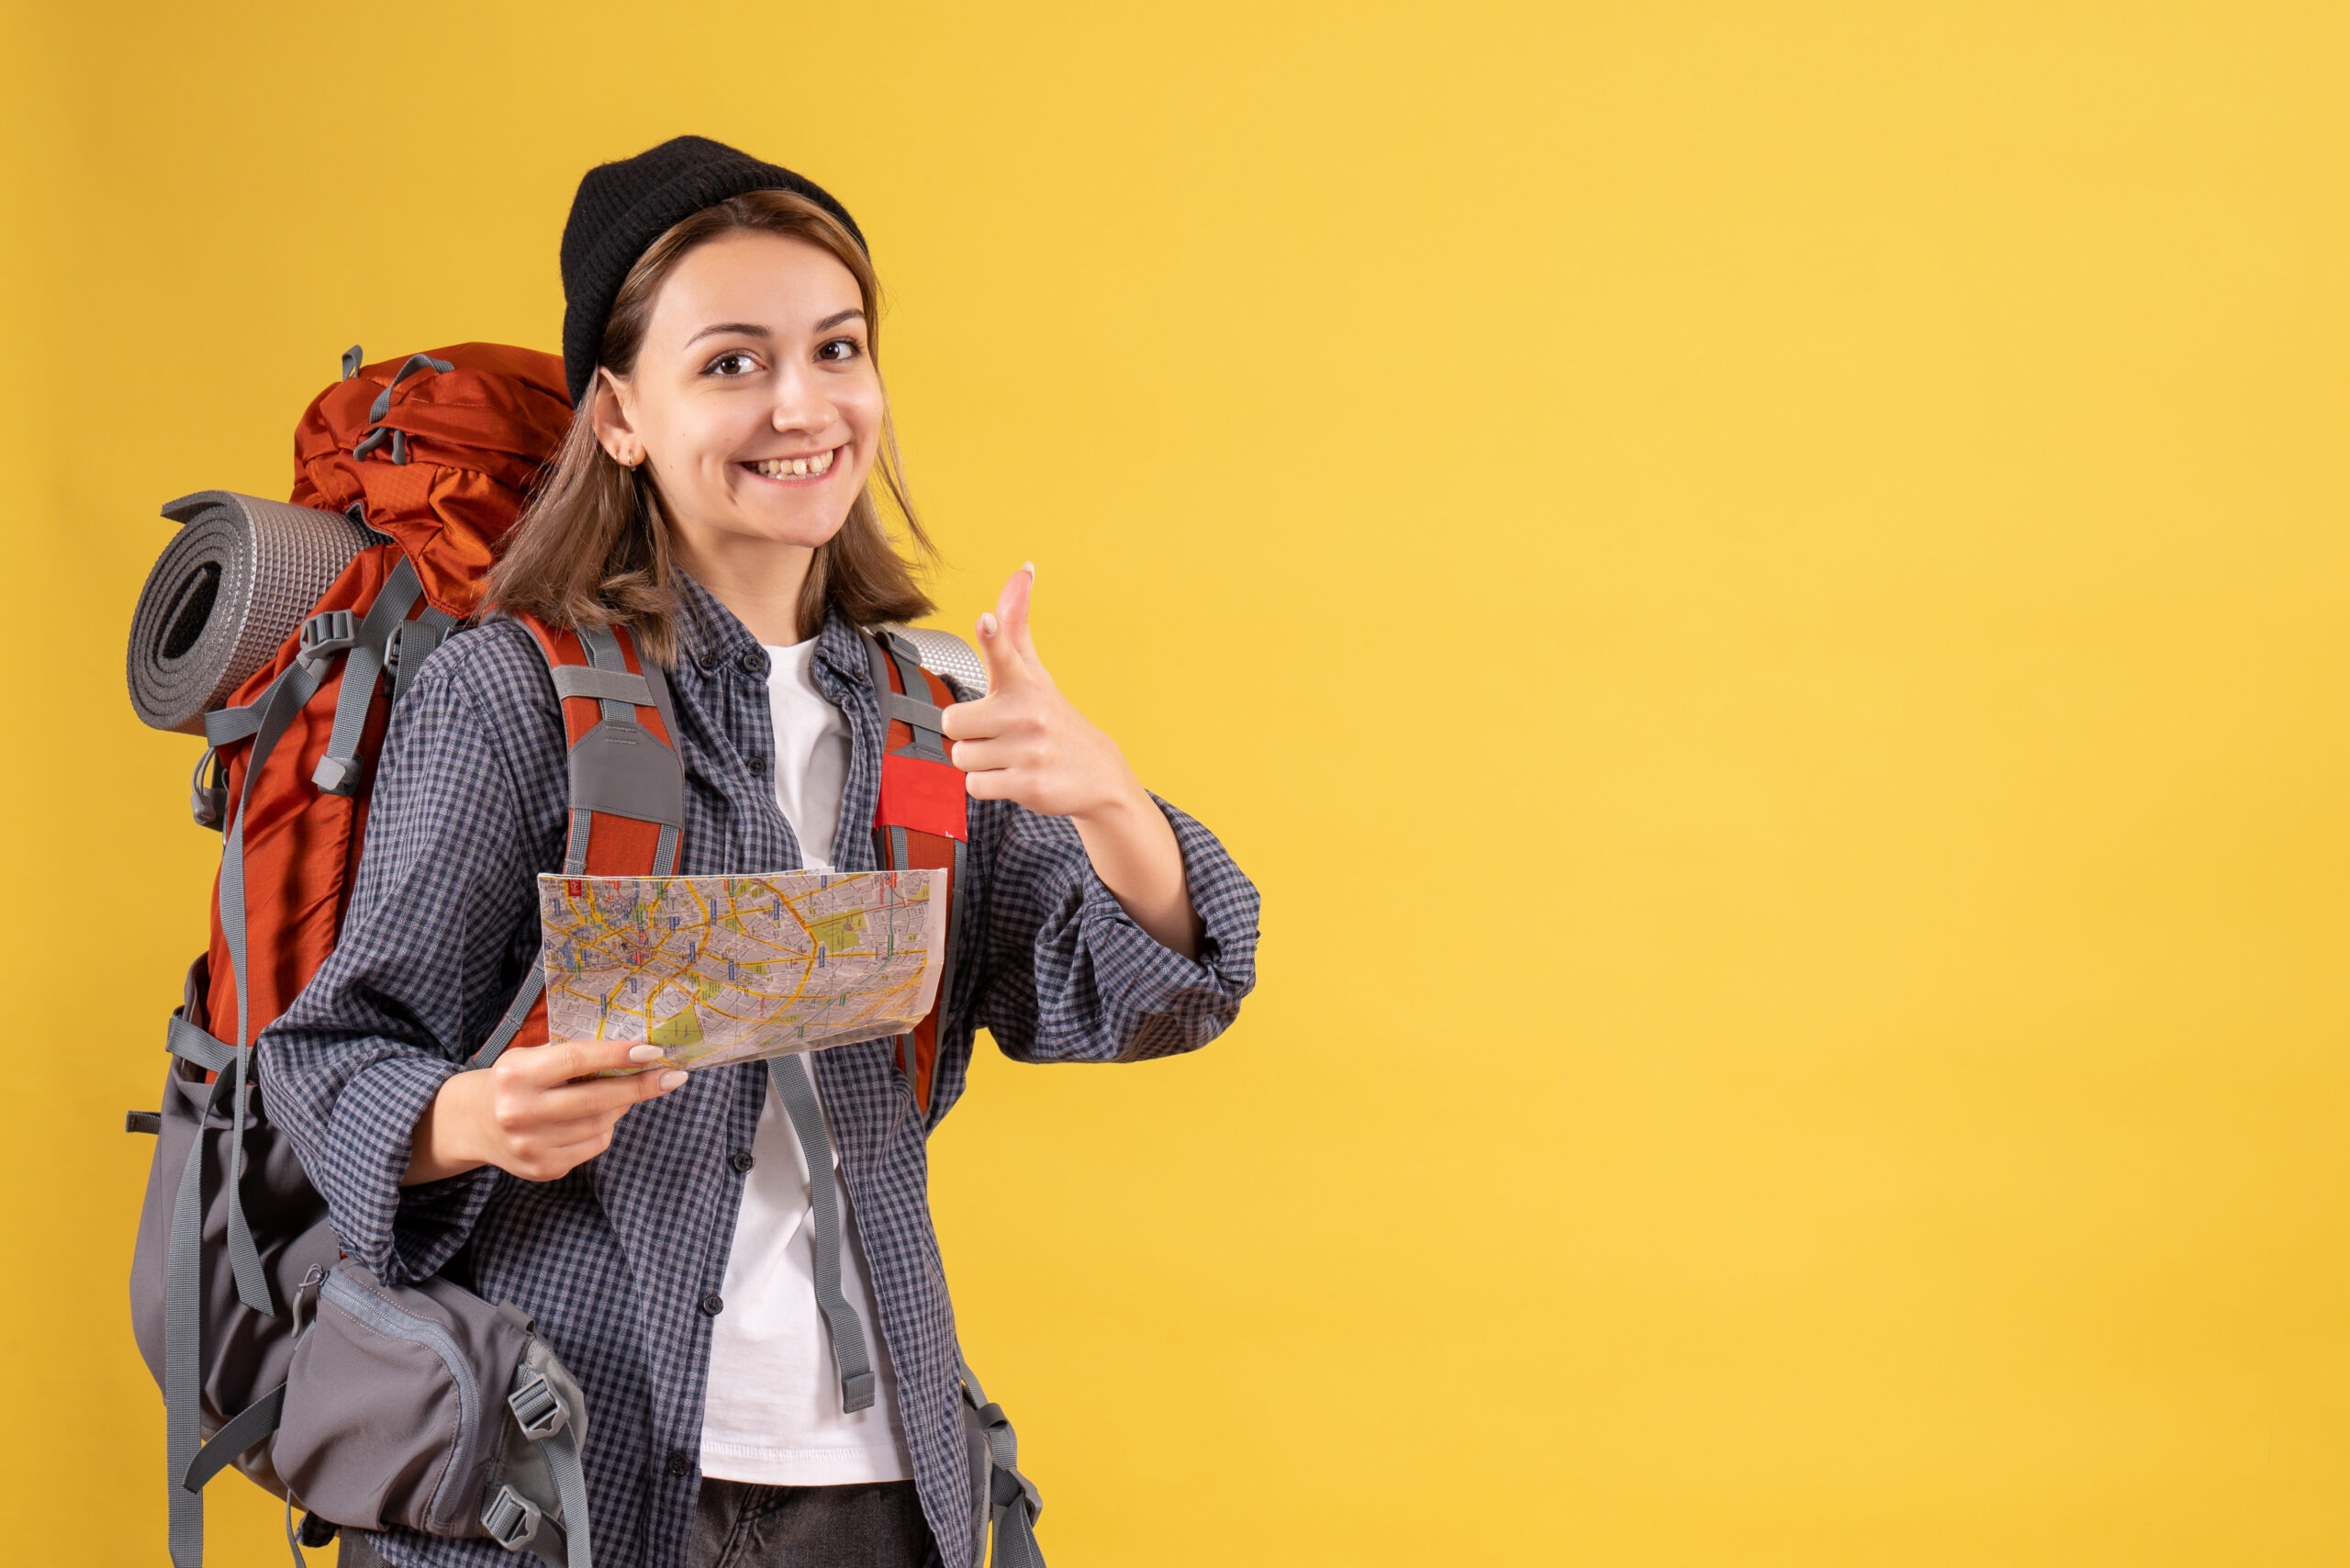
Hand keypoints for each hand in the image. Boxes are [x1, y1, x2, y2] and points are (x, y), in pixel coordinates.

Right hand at [403, 1041, 686, 1185]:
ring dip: (619, 1108)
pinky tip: (588, 1119)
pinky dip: (602, 1129)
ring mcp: (531, 1146)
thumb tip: (636, 1055)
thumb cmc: (514, 1081)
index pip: (576, 1061)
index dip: (616, 1056)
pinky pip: (593, 1146)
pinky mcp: (543, 1169)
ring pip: (601, 1125)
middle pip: (596, 1100)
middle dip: (640, 1087)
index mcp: (515, 1075)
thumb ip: (574, 1056)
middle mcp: (520, 1112)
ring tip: (612, 1095)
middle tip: (672, 1077)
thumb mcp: (531, 1057)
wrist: (473, 1124)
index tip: (652, 1051)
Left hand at [941, 563, 1204, 958]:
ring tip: (1009, 757)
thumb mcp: (1037, 673)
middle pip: (952, 722)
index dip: (992, 636)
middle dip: (968, 733)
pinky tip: (1014, 778)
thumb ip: (1017, 626)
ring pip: (961, 757)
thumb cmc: (1054, 719)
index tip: (985, 621)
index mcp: (1025, 683)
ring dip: (979, 762)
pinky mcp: (1027, 785)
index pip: (1005, 651)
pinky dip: (989, 786)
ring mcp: (1028, 750)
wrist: (1098, 776)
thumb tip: (1023, 569)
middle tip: (998, 734)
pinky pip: (974, 786)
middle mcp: (1027, 713)